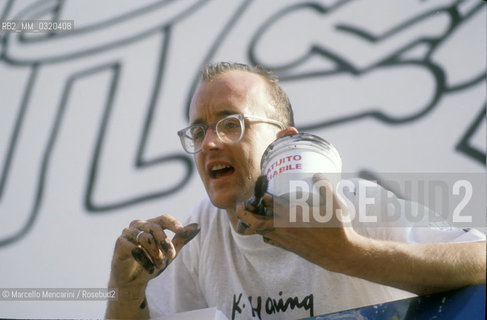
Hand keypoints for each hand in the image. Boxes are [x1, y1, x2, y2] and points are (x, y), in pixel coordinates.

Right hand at [109, 214, 199, 290]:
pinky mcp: (119, 243)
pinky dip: (145, 260)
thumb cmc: (151, 263)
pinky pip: (135, 248)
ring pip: (145, 238)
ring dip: (156, 254)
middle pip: (155, 227)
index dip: (173, 223)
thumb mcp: (169, 252)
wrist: (132, 281)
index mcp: (151, 224)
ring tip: (161, 266)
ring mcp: (127, 233)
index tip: (181, 230)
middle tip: (172, 256)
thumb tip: (197, 226)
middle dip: (165, 242)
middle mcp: (138, 225)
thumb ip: (182, 239)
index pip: (163, 218)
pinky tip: (150, 269)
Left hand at [236, 173, 358, 270]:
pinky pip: (269, 239)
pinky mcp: (287, 247)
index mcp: (294, 216)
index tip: (263, 191)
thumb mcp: (335, 204)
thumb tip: (316, 174)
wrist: (339, 254)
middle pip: (255, 221)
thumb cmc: (338, 228)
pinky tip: (268, 227)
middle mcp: (285, 228)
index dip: (263, 197)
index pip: (270, 204)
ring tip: (251, 213)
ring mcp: (285, 239)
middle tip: (241, 204)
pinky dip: (264, 233)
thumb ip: (325, 187)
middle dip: (244, 213)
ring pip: (260, 232)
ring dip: (253, 223)